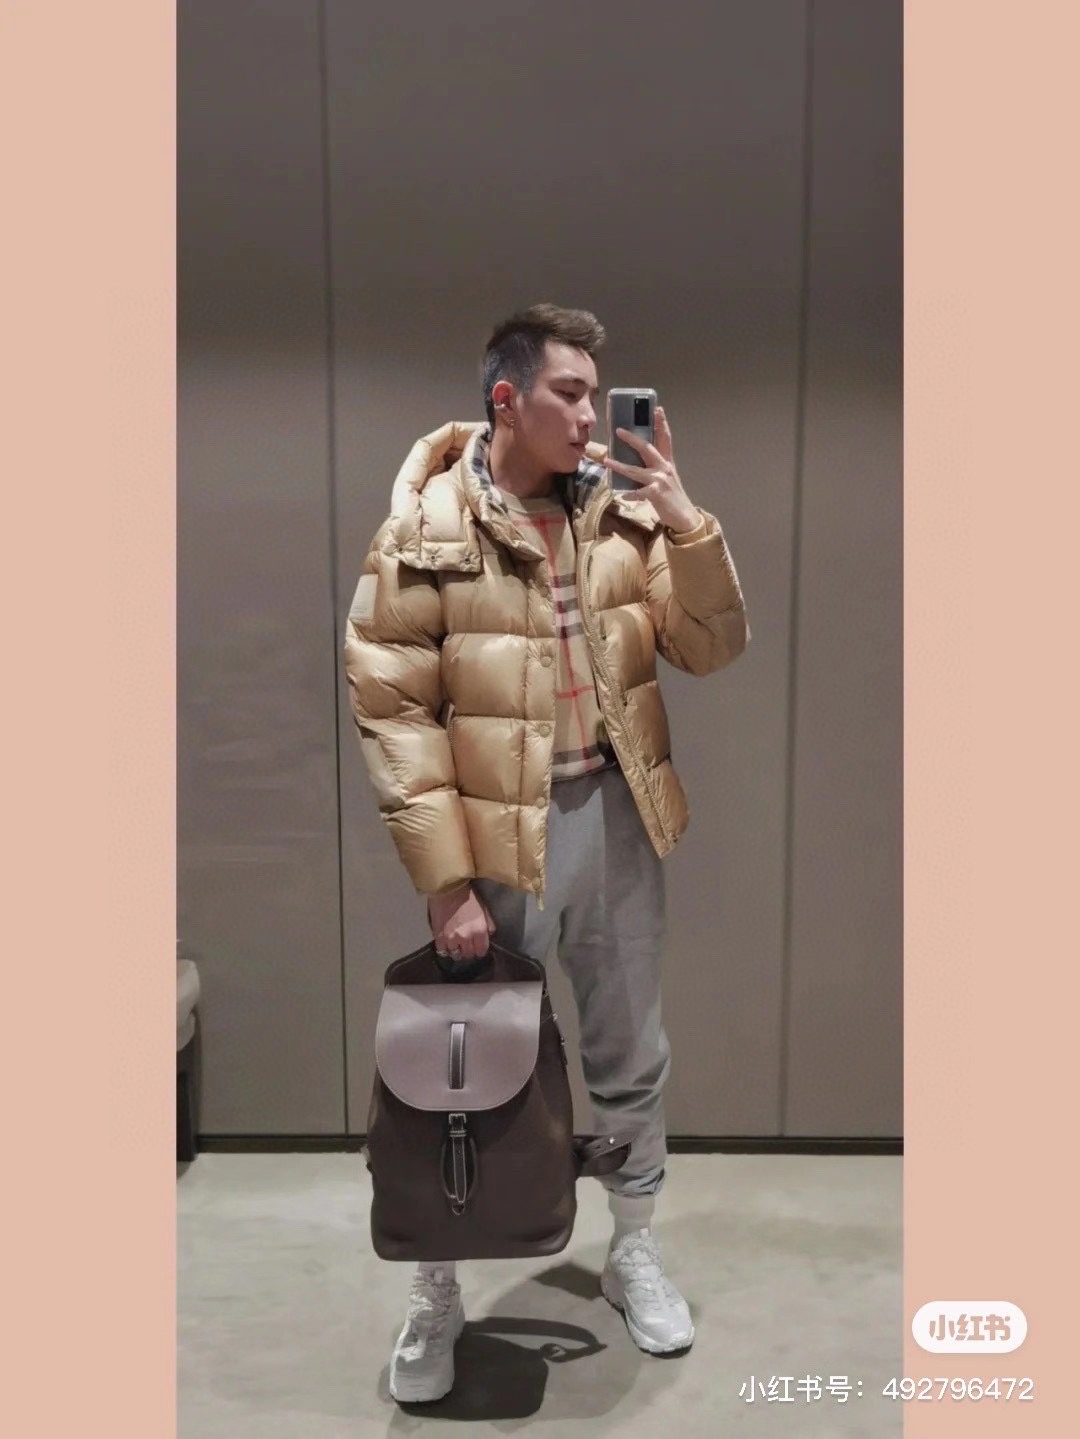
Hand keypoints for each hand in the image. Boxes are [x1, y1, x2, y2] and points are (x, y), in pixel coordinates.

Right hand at [427, 884, 495, 960]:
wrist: (448, 889)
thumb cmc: (468, 897)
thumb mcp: (484, 909)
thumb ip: (489, 925)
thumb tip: (489, 936)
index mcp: (479, 930)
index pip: (481, 951)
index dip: (480, 950)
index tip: (477, 947)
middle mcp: (466, 938)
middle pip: (469, 954)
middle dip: (469, 951)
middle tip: (467, 946)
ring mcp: (451, 939)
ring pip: (456, 954)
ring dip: (457, 951)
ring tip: (456, 946)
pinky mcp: (439, 937)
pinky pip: (442, 950)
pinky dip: (445, 949)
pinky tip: (447, 944)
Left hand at [604, 405, 699, 532]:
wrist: (684, 516)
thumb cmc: (672, 497)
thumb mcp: (667, 478)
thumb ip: (655, 468)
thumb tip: (637, 462)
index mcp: (667, 463)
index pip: (665, 439)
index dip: (662, 423)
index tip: (658, 409)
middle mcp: (664, 468)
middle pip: (647, 448)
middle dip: (632, 439)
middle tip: (618, 430)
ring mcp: (660, 481)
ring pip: (636, 471)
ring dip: (620, 466)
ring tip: (607, 461)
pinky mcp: (656, 494)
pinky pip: (638, 493)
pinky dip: (629, 494)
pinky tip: (621, 494)